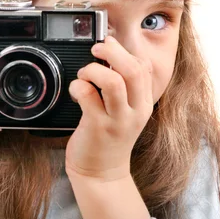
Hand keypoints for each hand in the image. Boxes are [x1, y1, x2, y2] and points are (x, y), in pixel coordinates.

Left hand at [65, 36, 153, 180]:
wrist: (101, 173)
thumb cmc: (108, 137)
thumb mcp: (126, 110)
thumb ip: (124, 83)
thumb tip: (113, 47)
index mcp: (143, 104)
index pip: (144, 68)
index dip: (125, 51)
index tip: (109, 45)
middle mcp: (134, 112)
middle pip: (133, 70)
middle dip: (112, 52)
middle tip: (96, 50)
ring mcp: (117, 121)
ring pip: (113, 82)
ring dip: (94, 70)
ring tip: (85, 74)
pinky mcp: (97, 127)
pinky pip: (88, 95)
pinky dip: (78, 85)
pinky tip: (75, 90)